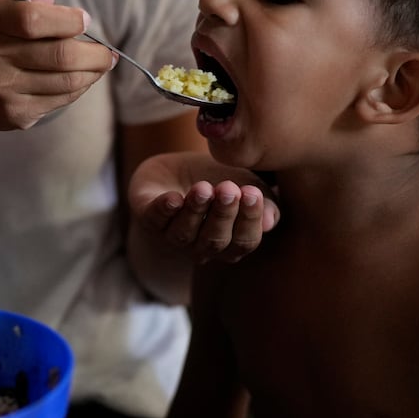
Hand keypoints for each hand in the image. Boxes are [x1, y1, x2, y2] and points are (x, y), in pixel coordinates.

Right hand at [0, 0, 113, 131]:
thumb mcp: (2, 7)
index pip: (32, 19)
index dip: (68, 20)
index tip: (84, 20)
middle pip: (60, 56)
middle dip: (95, 54)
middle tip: (107, 52)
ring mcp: (1, 90)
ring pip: (67, 82)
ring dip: (93, 72)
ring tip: (100, 64)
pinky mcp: (14, 115)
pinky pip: (61, 100)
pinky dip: (79, 88)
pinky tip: (80, 79)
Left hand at [137, 178, 277, 264]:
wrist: (176, 171)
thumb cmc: (218, 183)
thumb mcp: (246, 185)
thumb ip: (263, 202)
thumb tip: (270, 221)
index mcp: (229, 243)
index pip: (243, 241)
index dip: (249, 220)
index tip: (252, 193)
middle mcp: (200, 246)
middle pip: (214, 240)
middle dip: (223, 215)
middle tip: (228, 189)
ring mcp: (172, 235)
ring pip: (184, 233)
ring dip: (194, 211)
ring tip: (203, 188)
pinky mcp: (148, 218)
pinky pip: (154, 220)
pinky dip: (163, 210)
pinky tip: (173, 198)